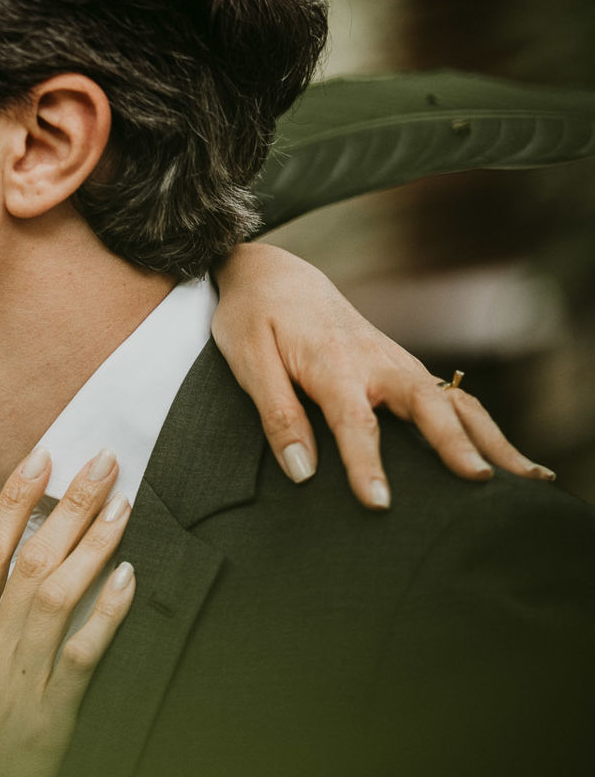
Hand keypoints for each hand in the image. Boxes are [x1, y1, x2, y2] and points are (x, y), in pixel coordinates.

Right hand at [0, 446, 135, 776]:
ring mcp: (17, 685)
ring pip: (57, 595)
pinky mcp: (49, 721)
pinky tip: (132, 580)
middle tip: (100, 459)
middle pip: (27, 560)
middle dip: (66, 504)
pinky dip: (109, 613)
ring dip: (94, 543)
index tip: (40, 458)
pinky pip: (83, 655)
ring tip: (123, 502)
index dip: (13, 501)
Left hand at [213, 243, 551, 508]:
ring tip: (527, 476)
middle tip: (481, 480)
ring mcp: (397, 363)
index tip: (379, 503)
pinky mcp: (403, 367)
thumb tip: (302, 472)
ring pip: (453, 401)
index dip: (366, 465)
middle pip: (428, 405)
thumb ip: (277, 415)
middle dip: (457, 443)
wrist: (275, 273)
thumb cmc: (255, 317)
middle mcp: (377, 362)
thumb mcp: (248, 361)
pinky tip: (503, 457)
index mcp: (334, 363)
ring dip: (491, 437)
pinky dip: (481, 426)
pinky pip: (450, 398)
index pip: (355, 422)